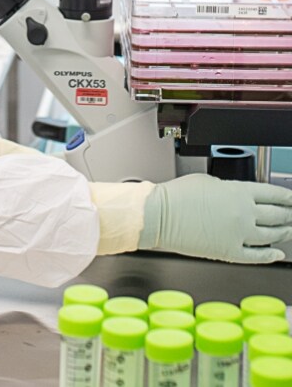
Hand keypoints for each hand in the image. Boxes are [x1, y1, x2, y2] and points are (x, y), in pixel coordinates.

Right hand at [138, 174, 291, 263]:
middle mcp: (245, 213)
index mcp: (240, 192)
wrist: (158, 215)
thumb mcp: (208, 181)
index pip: (274, 194)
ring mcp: (240, 234)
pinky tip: (276, 253)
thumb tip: (238, 196)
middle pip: (278, 215)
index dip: (287, 197)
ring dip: (284, 233)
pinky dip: (271, 255)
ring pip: (272, 235)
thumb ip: (229, 188)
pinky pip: (257, 256)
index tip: (291, 199)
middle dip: (289, 214)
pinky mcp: (230, 252)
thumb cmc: (176, 197)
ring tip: (287, 231)